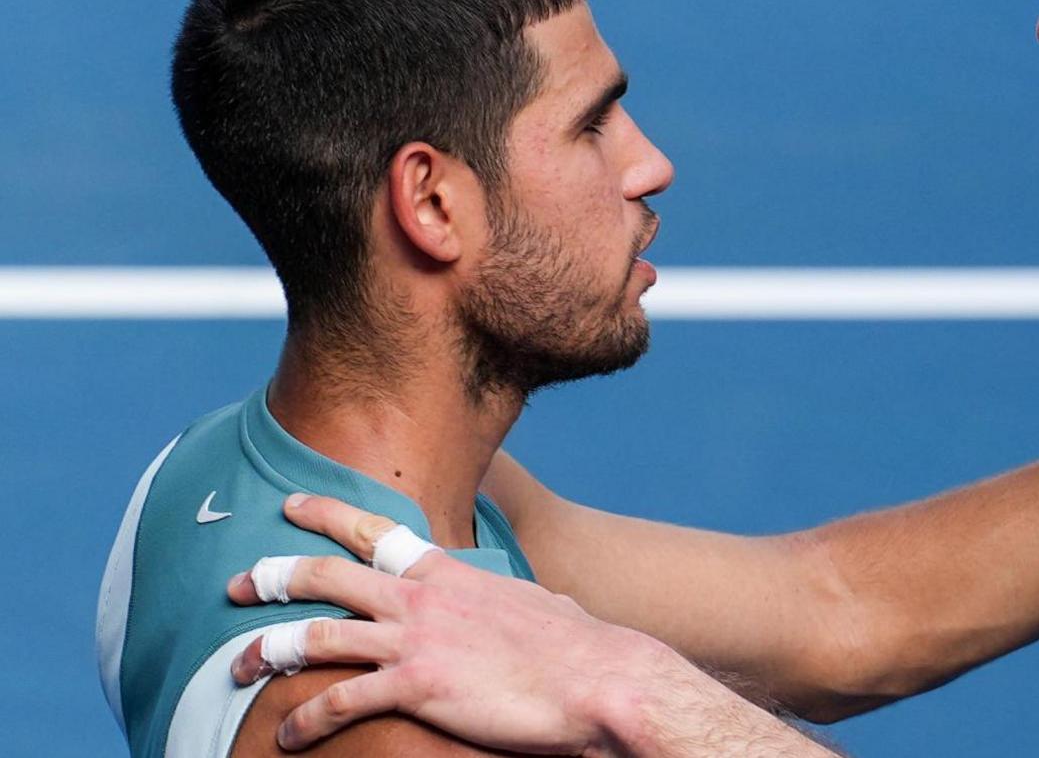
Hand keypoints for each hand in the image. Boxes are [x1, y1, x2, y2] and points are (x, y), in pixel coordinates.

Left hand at [228, 494, 832, 755]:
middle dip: (274, 574)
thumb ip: (523, 599)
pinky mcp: (418, 686)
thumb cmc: (582, 651)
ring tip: (238, 665)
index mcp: (453, 575)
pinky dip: (305, 721)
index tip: (291, 505)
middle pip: (330, 574)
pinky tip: (285, 738)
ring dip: (270, 649)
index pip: (379, 532)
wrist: (600, 679)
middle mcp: (425, 600)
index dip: (328, 514)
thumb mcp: (543, 608)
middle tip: (235, 583)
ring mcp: (418, 641)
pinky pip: (342, 701)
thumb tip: (542, 600)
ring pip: (319, 635)